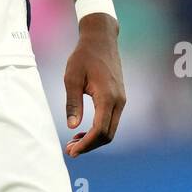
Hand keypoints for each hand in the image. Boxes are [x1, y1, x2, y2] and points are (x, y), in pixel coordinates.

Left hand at [62, 12, 125, 156]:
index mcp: (107, 97)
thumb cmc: (84, 56)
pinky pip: (111, 120)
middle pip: (107, 135)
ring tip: (73, 142)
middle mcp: (118, 101)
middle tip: (69, 150)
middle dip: (89, 145)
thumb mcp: (72, 78)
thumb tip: (72, 126)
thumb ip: (73, 103)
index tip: (72, 151)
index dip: (86, 144)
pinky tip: (83, 131)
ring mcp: (121, 100)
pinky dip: (98, 130)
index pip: (100, 130)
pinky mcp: (119, 98)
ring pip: (110, 129)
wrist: (101, 40)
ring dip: (93, 139)